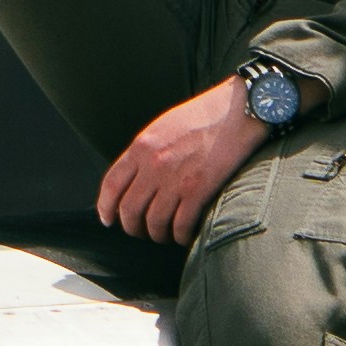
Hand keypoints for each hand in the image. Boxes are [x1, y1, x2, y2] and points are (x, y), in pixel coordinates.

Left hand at [96, 79, 267, 242]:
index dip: (105, 208)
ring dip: (157, 234)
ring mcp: (175, 179)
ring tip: (164, 235)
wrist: (240, 109)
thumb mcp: (164, 126)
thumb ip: (146, 151)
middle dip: (132, 227)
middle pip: (129, 210)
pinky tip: (184, 235)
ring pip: (154, 222)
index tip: (108, 219)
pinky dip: (180, 236)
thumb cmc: (205, 116)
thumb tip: (136, 178)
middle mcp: (153, 165)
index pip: (111, 185)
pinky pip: (181, 225)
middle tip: (141, 231)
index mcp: (142, 147)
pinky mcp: (199, 190)